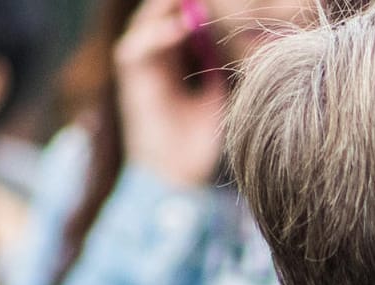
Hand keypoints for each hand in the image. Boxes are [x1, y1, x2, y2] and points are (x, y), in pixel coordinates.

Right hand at [114, 0, 227, 186]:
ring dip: (165, 9)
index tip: (220, 1)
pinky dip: (158, 36)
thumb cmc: (202, 143)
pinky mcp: (131, 85)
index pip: (181, 23)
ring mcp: (142, 73)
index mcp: (176, 65)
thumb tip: (243, 43)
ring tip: (190, 0)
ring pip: (144, 25)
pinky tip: (183, 28)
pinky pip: (136, 50)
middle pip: (160, 18)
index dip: (195, 9)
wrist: (180, 177)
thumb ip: (222, 71)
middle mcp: (155, 64)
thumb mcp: (220, 99)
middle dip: (178, 3)